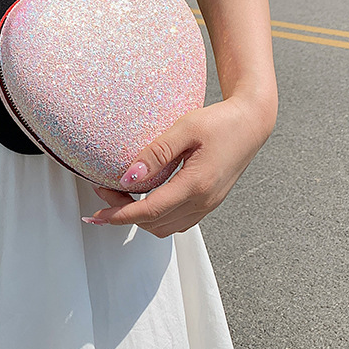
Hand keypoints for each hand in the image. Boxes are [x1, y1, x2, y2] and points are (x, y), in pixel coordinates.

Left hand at [86, 96, 274, 236]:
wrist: (251, 123)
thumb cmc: (220, 121)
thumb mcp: (185, 128)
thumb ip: (156, 153)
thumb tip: (128, 176)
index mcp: (196, 185)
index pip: (149, 211)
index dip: (119, 215)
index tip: (96, 214)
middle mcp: (203, 202)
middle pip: (154, 223)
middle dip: (123, 214)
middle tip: (102, 190)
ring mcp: (208, 205)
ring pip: (165, 227)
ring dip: (139, 217)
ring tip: (119, 194)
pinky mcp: (209, 202)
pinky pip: (177, 221)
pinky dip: (155, 216)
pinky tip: (143, 198)